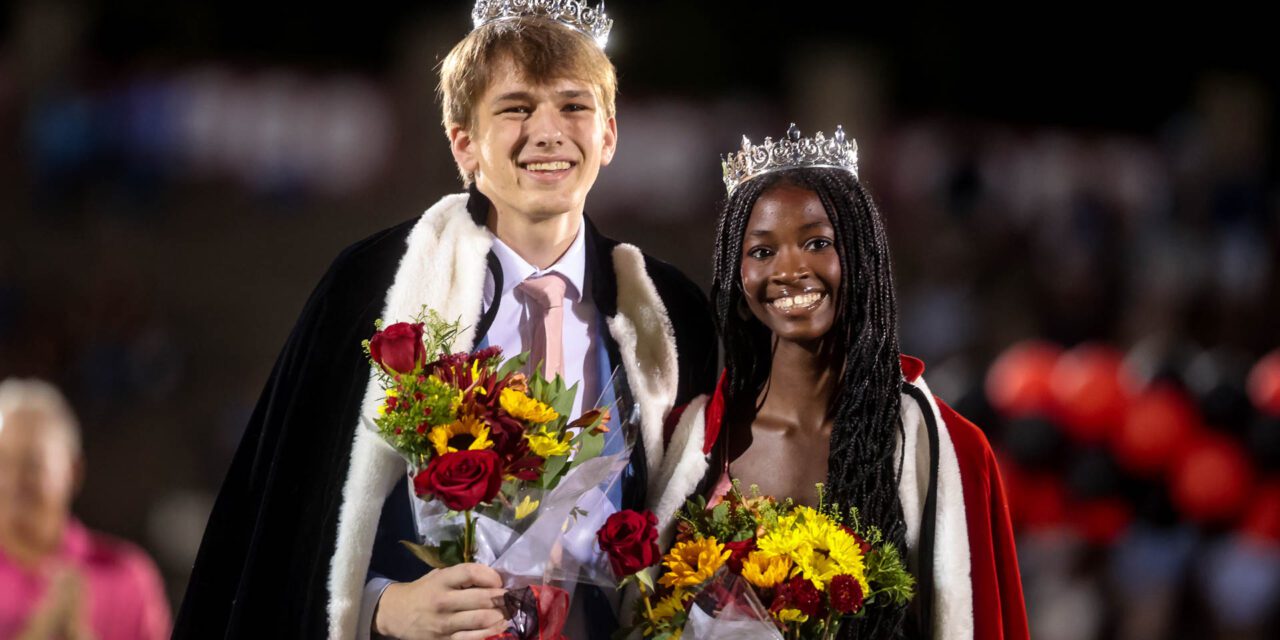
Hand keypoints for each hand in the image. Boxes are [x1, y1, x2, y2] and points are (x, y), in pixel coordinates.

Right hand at [374, 563, 506, 639]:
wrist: (395, 614)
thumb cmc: (423, 591)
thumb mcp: (438, 576)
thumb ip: (462, 577)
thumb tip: (494, 579)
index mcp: (441, 580)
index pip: (472, 572)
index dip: (491, 576)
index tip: (499, 580)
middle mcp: (443, 601)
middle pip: (482, 598)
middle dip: (502, 598)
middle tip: (511, 598)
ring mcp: (444, 624)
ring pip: (481, 620)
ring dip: (501, 616)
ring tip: (508, 613)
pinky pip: (473, 638)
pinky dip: (490, 632)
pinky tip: (499, 627)